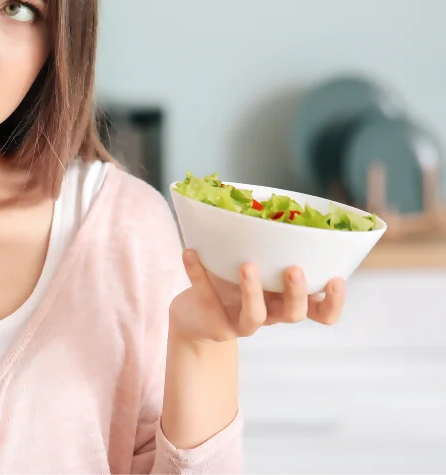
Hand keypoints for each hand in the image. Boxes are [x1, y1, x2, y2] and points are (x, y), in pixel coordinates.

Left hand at [169, 248, 345, 342]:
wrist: (194, 316)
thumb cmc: (229, 281)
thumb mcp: (253, 261)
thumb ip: (265, 243)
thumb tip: (269, 198)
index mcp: (286, 300)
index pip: (322, 312)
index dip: (334, 301)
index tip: (336, 278)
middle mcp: (270, 314)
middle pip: (294, 314)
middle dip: (297, 292)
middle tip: (294, 268)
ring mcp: (243, 324)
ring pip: (255, 316)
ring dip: (253, 290)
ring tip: (247, 265)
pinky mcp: (216, 326)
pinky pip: (208, 299)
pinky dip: (198, 273)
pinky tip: (189, 252)